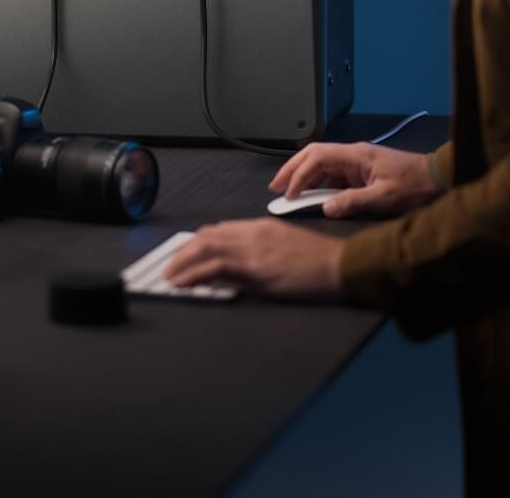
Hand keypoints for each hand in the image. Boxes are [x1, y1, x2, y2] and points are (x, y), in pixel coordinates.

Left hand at [164, 219, 347, 300]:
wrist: (340, 265)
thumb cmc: (320, 260)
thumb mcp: (286, 246)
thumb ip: (260, 250)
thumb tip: (238, 264)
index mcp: (260, 226)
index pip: (219, 230)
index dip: (197, 242)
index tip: (184, 254)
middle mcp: (252, 234)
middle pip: (207, 237)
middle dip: (183, 251)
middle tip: (169, 266)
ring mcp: (253, 251)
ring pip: (206, 249)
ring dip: (182, 263)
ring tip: (168, 277)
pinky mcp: (257, 270)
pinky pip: (216, 268)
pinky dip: (194, 274)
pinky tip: (183, 283)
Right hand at [271, 142, 441, 218]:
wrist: (439, 180)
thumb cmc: (416, 186)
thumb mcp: (384, 198)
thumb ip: (352, 202)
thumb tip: (326, 208)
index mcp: (356, 155)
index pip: (317, 158)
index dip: (299, 175)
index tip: (288, 193)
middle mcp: (353, 155)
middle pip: (313, 155)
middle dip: (292, 169)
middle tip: (276, 186)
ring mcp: (357, 163)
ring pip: (321, 164)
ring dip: (303, 176)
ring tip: (287, 191)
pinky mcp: (361, 172)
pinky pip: (333, 175)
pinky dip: (317, 183)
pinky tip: (310, 195)